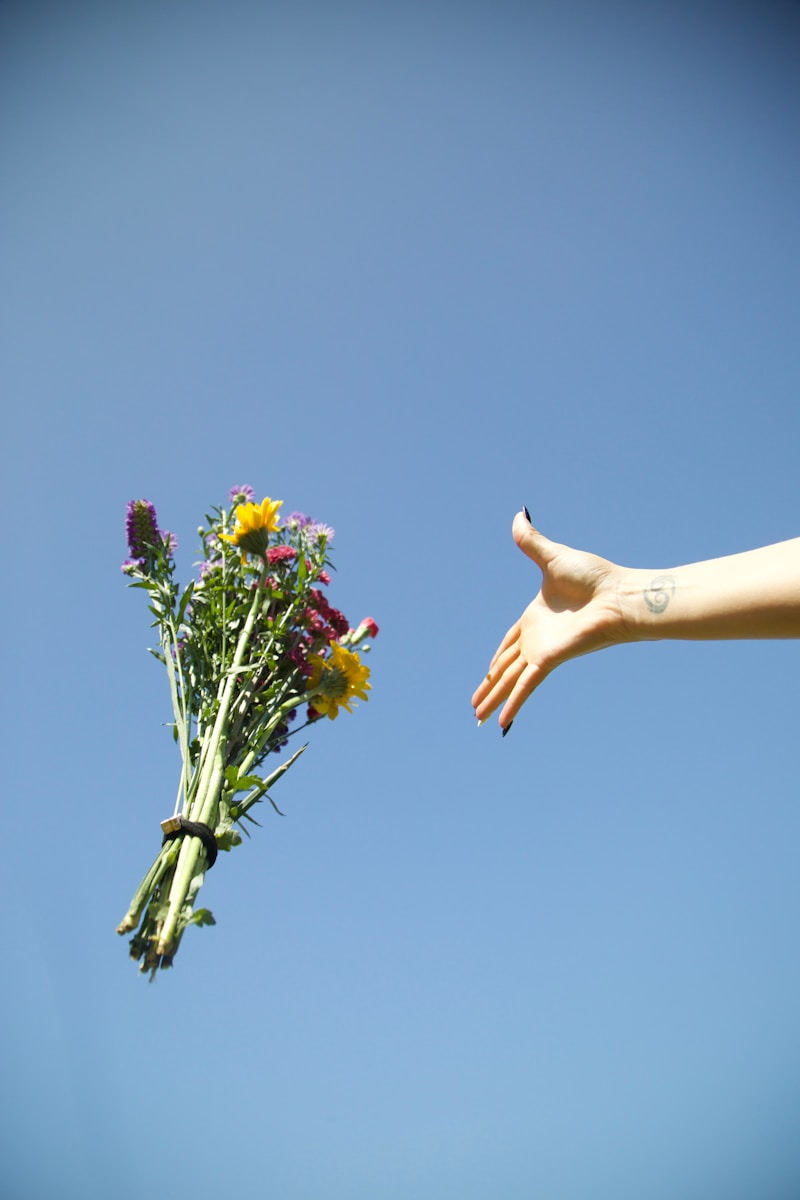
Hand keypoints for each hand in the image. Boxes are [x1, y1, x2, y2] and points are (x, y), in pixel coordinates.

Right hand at [471, 512, 626, 729]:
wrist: (621, 596)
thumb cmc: (596, 578)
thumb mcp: (554, 557)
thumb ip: (532, 542)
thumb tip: (519, 514)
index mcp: (536, 618)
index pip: (508, 644)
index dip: (495, 660)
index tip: (487, 672)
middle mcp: (537, 639)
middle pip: (504, 668)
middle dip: (488, 686)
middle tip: (474, 707)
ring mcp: (543, 652)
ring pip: (510, 681)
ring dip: (493, 699)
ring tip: (478, 719)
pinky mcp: (550, 660)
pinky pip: (526, 685)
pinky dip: (514, 704)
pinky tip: (503, 723)